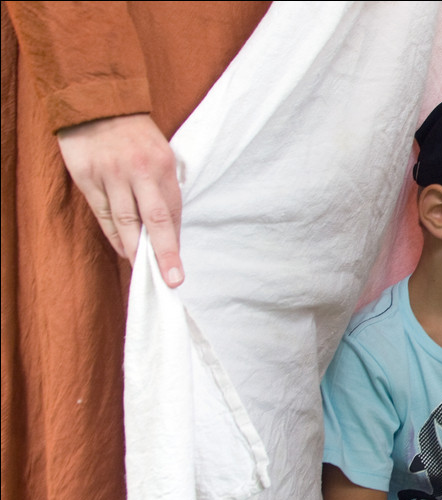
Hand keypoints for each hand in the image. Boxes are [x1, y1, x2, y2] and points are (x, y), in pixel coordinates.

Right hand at [57, 114, 184, 286]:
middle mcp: (137, 171)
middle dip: (163, 254)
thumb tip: (169, 229)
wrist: (97, 102)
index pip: (171, 212)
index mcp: (162, 165)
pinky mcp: (86, 177)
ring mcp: (110, 175)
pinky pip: (102, 213)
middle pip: (153, 221)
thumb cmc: (135, 134)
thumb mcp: (161, 153)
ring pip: (125, 221)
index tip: (178, 267)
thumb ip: (164, 188)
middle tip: (171, 279)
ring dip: (134, 250)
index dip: (174, 242)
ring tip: (142, 270)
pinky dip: (113, 235)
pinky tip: (121, 249)